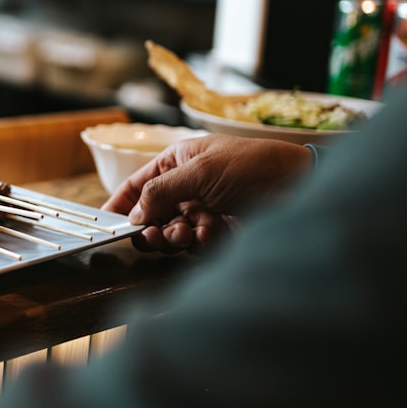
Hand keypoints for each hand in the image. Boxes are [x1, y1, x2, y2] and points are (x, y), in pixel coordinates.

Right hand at [103, 135, 312, 253]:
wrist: (301, 185)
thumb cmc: (252, 165)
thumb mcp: (199, 170)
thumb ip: (161, 191)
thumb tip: (135, 213)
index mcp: (178, 162)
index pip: (137, 184)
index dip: (120, 203)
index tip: (106, 224)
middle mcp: (187, 187)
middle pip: (151, 214)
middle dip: (148, 227)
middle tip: (151, 236)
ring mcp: (203, 211)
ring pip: (170, 232)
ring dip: (173, 236)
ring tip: (185, 234)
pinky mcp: (219, 232)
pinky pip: (194, 245)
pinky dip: (197, 243)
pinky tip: (209, 235)